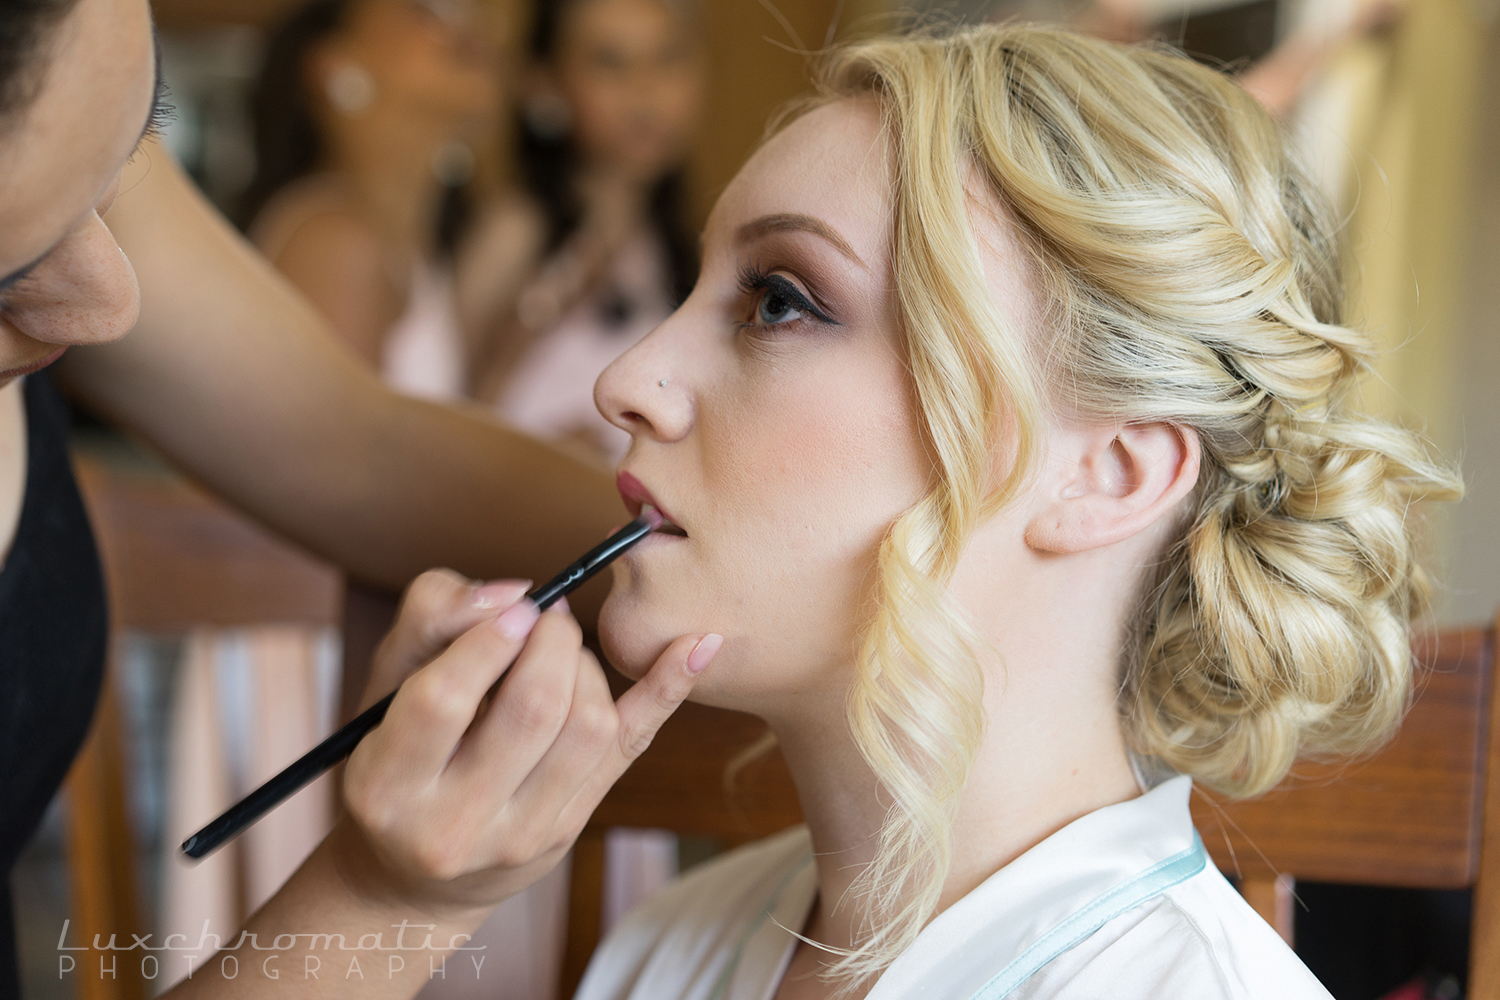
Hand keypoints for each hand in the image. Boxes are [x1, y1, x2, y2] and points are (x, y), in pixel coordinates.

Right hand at [340, 569, 721, 912]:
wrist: (412, 871)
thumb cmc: (396, 750)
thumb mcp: (385, 681)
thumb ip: (433, 616)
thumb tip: (516, 595)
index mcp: (386, 784)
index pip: (443, 701)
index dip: (485, 641)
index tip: (513, 608)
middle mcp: (453, 824)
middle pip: (532, 709)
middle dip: (550, 642)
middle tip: (543, 618)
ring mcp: (522, 835)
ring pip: (586, 726)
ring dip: (585, 665)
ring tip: (559, 651)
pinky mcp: (572, 825)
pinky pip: (630, 748)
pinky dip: (666, 691)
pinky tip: (699, 646)